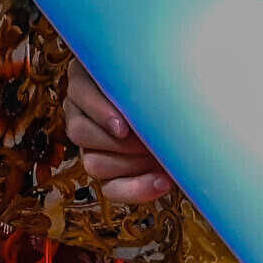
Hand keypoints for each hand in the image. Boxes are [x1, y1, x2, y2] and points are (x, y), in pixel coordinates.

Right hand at [62, 61, 175, 204]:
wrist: (184, 118)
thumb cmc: (166, 85)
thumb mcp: (152, 73)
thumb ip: (144, 74)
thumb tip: (151, 77)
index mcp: (87, 79)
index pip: (79, 92)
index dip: (99, 112)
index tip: (123, 127)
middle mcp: (81, 112)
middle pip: (78, 132)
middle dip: (119, 143)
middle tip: (150, 143)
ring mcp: (91, 146)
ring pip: (93, 163)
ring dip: (130, 164)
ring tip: (161, 158)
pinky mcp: (108, 173)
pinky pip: (111, 190)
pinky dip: (137, 190)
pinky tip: (162, 182)